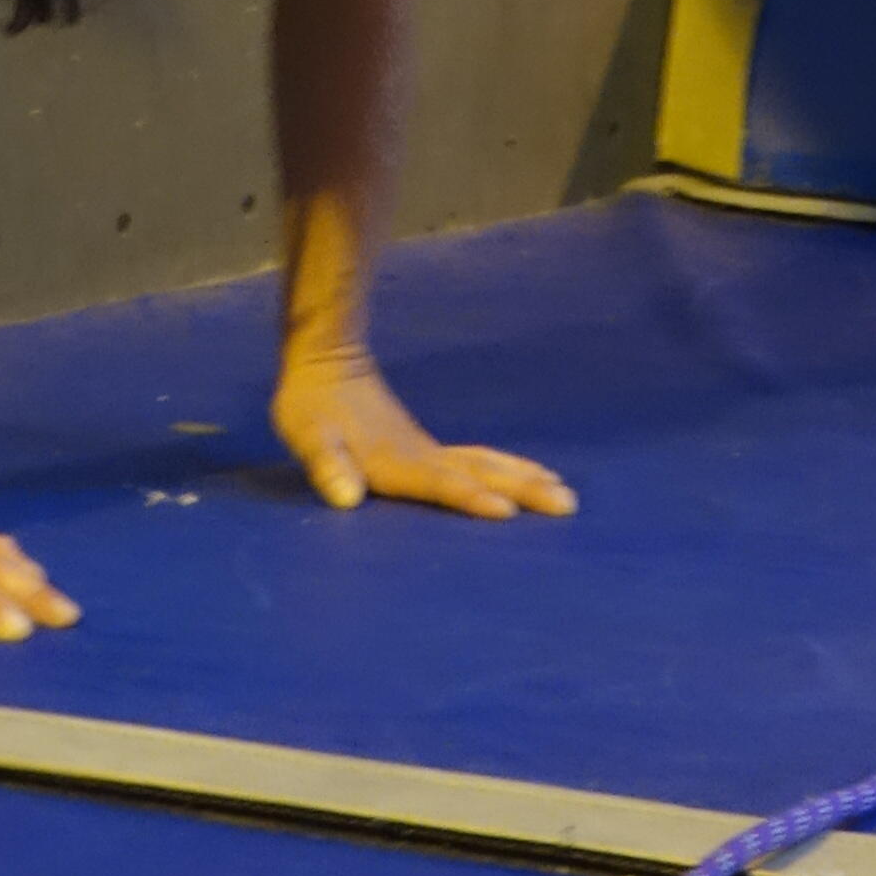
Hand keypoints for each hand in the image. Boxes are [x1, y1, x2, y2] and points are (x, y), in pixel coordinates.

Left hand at [272, 351, 576, 525]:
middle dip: (524, 489)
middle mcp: (422, 455)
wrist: (326, 363)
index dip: (469, 498)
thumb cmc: (311, 407)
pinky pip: (479, 460)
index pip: (440, 482)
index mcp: (396, 461)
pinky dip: (509, 469)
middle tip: (567, 504)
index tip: (506, 512)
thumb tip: (346, 497)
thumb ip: (328, 465)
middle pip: (482, 472)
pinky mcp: (429, 448)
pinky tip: (528, 477)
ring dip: (525, 477)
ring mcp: (429, 449)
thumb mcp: (308, 436)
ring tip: (565, 493)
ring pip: (488, 463)